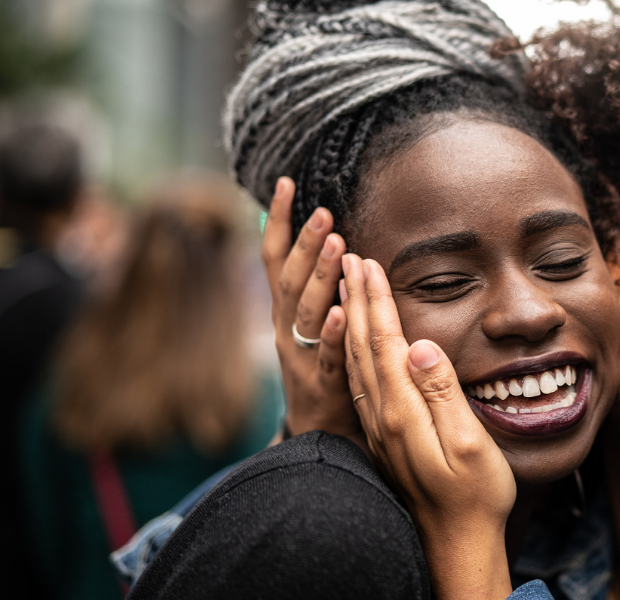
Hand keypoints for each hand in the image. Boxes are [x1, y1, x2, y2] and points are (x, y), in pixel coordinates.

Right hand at [262, 177, 360, 446]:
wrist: (318, 436)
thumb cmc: (321, 370)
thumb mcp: (310, 325)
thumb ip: (313, 287)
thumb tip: (320, 238)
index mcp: (284, 312)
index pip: (275, 259)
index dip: (277, 222)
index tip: (286, 183)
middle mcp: (286, 330)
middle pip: (291, 281)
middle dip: (305, 243)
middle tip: (323, 212)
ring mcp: (301, 357)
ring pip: (308, 312)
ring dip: (321, 276)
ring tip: (337, 244)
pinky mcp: (323, 385)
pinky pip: (328, 355)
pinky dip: (334, 333)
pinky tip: (345, 311)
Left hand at [341, 254, 514, 599]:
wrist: (456, 545)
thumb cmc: (475, 497)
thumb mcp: (470, 444)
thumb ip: (442, 393)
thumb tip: (419, 346)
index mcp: (403, 412)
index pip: (385, 342)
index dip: (376, 300)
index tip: (368, 261)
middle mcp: (383, 417)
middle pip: (363, 345)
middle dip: (355, 297)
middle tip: (348, 255)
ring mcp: (380, 428)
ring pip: (356, 361)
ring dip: (350, 319)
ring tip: (345, 286)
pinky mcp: (384, 438)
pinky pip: (360, 382)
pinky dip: (355, 349)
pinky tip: (356, 340)